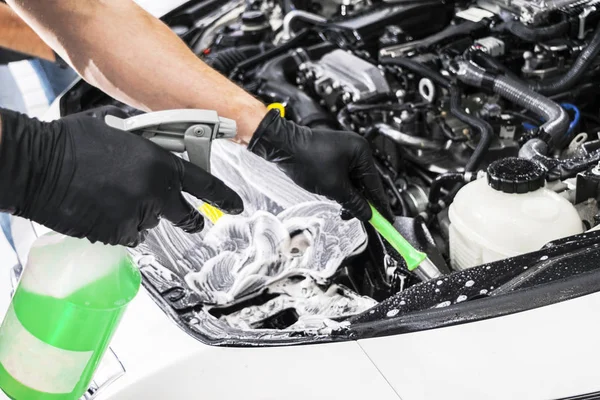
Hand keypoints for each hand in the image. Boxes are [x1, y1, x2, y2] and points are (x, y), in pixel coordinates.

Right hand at [0, 108, 242, 246]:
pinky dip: (120, 226)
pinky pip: (127, 234)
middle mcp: (153, 192)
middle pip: (184, 215)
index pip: (203, 184)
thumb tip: (150, 145)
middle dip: (188, 218)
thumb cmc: (70, 142)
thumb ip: (143, 144)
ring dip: (141, 215)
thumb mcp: (117, 131)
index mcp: (158, 163)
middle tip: (190, 219)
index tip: (235, 206)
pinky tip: (103, 210)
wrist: (36, 165)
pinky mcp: (114, 234)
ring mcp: (134, 216)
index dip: (224, 197)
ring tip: (115, 198)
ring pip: (150, 223)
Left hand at [248, 109, 392, 220]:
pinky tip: (337, 198)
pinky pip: (344, 176)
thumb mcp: (334, 187)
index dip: (380, 205)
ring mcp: (344, 152)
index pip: (375, 184)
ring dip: (349, 196)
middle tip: (360, 217)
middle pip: (365, 183)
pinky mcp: (333, 156)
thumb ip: (353, 203)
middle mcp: (355, 149)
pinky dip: (341, 189)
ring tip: (343, 209)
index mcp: (361, 152)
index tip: (387, 219)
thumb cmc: (306, 158)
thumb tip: (367, 213)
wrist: (283, 146)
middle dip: (361, 202)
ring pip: (353, 181)